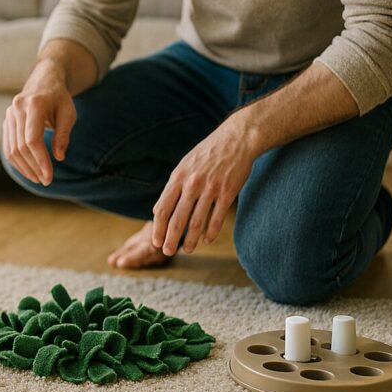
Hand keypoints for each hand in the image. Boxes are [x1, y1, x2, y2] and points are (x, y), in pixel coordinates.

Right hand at [3, 58, 74, 185]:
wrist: (43, 81)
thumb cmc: (59, 98)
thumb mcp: (68, 113)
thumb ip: (63, 135)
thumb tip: (59, 157)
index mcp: (34, 104)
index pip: (33, 139)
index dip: (40, 160)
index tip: (50, 176)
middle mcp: (17, 108)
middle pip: (21, 146)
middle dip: (34, 167)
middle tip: (46, 181)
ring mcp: (9, 115)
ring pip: (12, 149)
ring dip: (24, 167)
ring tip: (38, 179)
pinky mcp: (6, 121)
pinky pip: (8, 146)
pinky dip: (17, 161)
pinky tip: (28, 170)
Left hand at [152, 115, 259, 255]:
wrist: (236, 140)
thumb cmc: (206, 155)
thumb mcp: (183, 166)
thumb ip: (171, 189)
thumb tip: (157, 212)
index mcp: (178, 177)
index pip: (163, 209)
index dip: (158, 228)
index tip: (155, 241)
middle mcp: (192, 184)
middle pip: (178, 219)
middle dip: (171, 239)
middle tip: (166, 252)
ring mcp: (210, 189)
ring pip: (197, 222)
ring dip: (191, 240)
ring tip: (186, 250)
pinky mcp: (228, 192)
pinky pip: (217, 217)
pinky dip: (211, 232)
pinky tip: (207, 241)